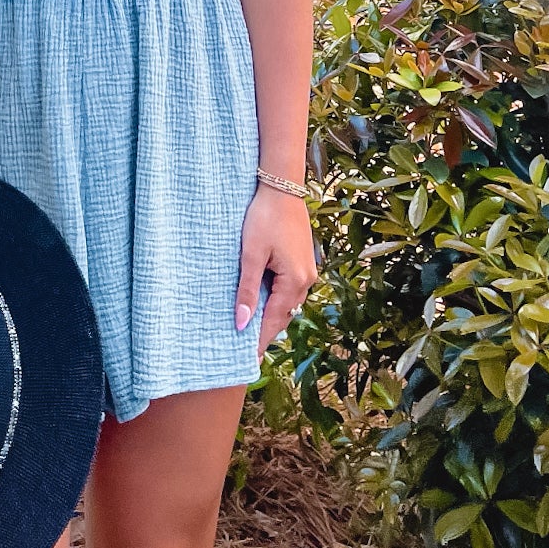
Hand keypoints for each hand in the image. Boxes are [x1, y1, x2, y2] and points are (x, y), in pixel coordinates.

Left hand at [234, 185, 317, 360]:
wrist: (281, 187)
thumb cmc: (264, 217)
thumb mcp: (251, 254)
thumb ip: (247, 289)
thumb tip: (242, 323)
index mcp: (295, 281)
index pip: (273, 320)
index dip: (259, 340)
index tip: (247, 360)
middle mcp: (306, 280)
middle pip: (283, 315)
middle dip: (265, 331)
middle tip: (246, 350)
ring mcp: (307, 270)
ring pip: (287, 303)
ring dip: (271, 315)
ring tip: (250, 329)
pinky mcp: (302, 261)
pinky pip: (289, 290)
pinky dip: (276, 299)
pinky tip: (262, 301)